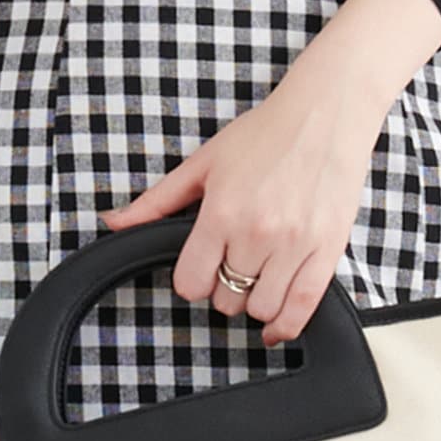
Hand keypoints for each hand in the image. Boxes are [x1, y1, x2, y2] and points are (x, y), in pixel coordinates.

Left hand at [96, 50, 389, 346]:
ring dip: (253, 302)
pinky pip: (303, 309)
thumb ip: (158, 201)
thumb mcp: (204, 162)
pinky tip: (275, 325)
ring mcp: (295, 245)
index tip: (200, 266)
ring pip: (261, 309)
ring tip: (256, 278)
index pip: (191, 282)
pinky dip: (285, 326)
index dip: (191, 279)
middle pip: (226, 300)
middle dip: (223, 287)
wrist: (325, 115)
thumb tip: (113, 224)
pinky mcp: (327, 250)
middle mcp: (257, 233)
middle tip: (232, 263)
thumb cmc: (266, 133)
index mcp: (221, 212)